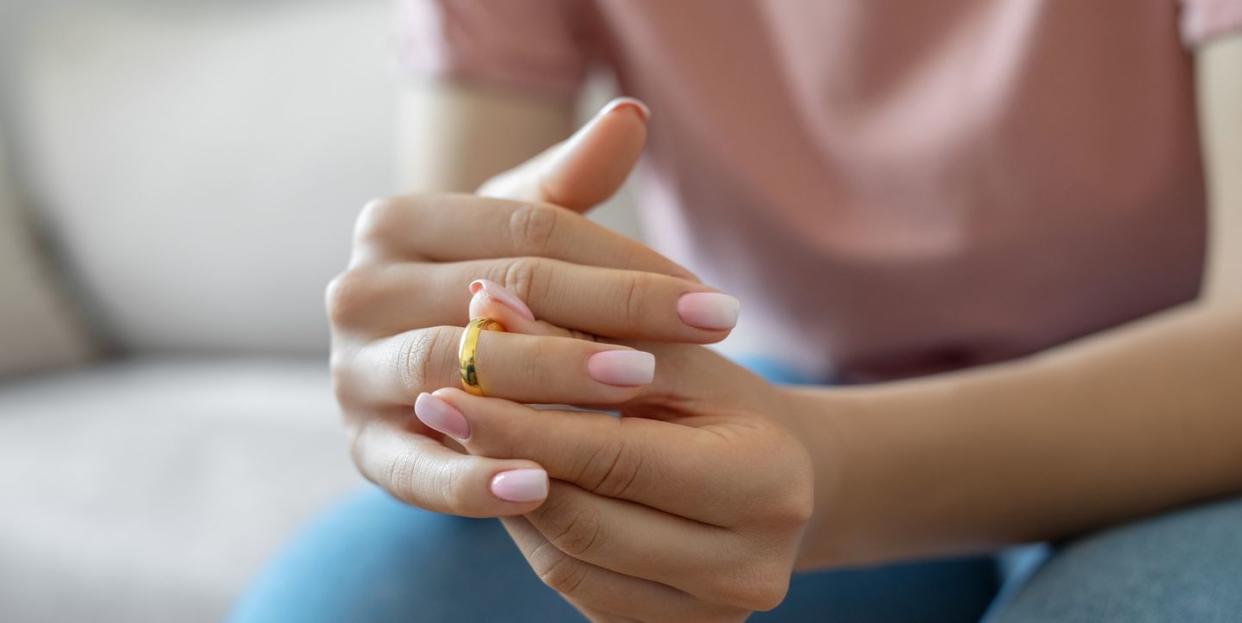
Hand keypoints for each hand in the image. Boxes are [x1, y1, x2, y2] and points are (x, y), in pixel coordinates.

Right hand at [327, 99, 740, 516]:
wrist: (425, 364)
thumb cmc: (488, 283)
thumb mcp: (524, 229)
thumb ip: (573, 180)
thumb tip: (632, 116)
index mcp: (394, 222)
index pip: (525, 232)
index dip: (625, 264)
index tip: (711, 300)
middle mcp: (357, 291)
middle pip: (494, 298)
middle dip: (603, 319)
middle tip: (695, 341)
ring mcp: (351, 374)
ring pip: (455, 373)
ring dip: (549, 385)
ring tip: (638, 390)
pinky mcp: (362, 450)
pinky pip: (416, 470)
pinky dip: (473, 482)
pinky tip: (541, 489)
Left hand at [412, 290, 815, 621]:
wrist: (778, 475)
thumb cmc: (721, 399)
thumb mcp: (667, 353)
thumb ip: (585, 329)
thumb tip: (483, 302)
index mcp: (768, 483)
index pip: (616, 457)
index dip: (525, 421)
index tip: (451, 378)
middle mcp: (752, 565)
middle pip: (586, 522)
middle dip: (502, 460)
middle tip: (435, 405)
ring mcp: (717, 612)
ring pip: (568, 563)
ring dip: (505, 499)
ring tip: (461, 438)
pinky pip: (576, 586)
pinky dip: (532, 531)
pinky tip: (504, 481)